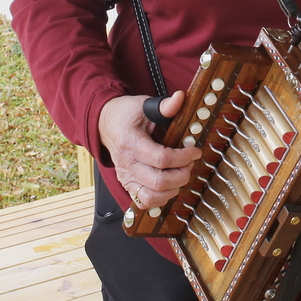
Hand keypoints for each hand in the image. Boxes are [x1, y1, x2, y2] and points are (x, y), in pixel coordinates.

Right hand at [98, 91, 201, 208]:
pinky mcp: (127, 185)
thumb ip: (163, 105)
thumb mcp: (144, 105)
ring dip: (173, 188)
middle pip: (159, 182)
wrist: (105, 125)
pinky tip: (169, 185)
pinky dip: (161, 198)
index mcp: (132, 143)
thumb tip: (180, 98)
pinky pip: (144, 202)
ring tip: (180, 174)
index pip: (162, 158)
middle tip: (189, 163)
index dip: (183, 157)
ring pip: (152, 196)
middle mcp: (127, 164)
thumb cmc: (126, 114)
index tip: (195, 150)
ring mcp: (126, 177)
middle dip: (182, 174)